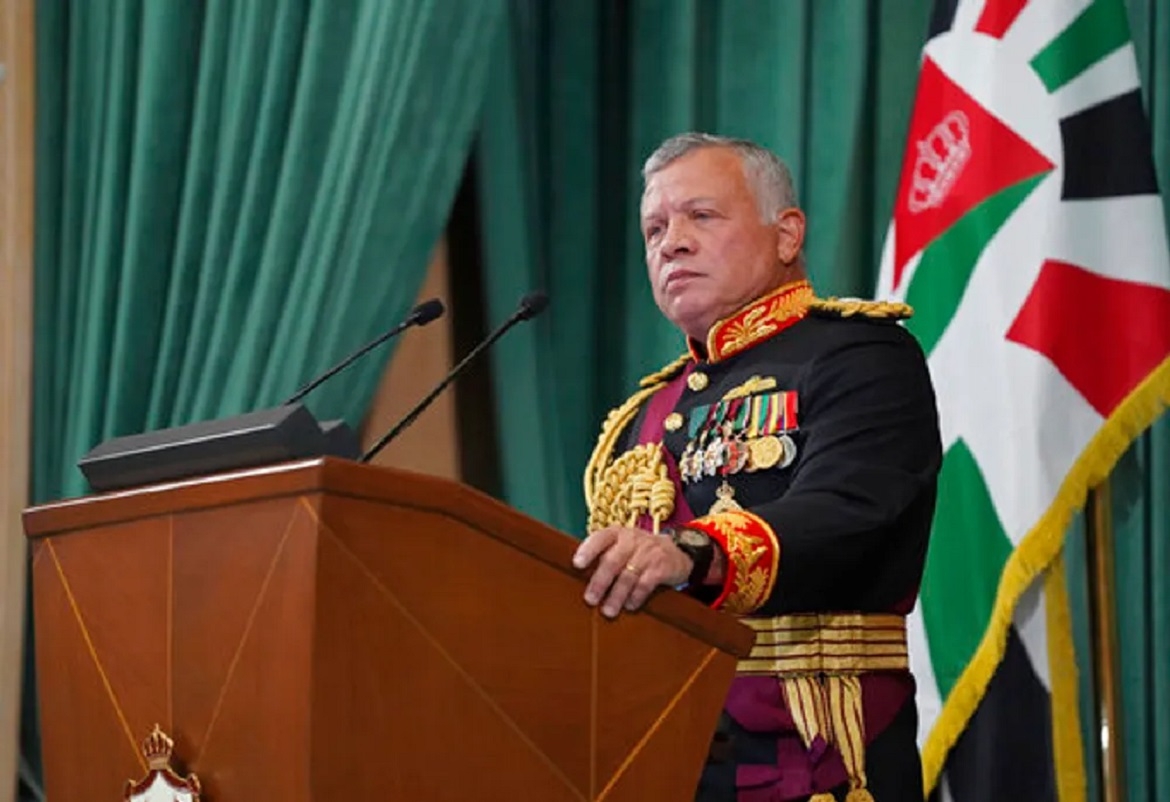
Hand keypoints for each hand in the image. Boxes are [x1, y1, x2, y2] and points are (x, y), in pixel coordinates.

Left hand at [572, 526, 692, 617]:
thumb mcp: (623, 546)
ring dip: (616, 595)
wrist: (677, 552)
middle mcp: (632, 540)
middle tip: (590, 599)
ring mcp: (649, 553)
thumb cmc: (639, 553)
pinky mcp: (662, 567)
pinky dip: (636, 597)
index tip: (577, 564)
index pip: (600, 538)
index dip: (588, 550)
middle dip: (600, 582)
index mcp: (618, 534)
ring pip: (628, 576)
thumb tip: (576, 577)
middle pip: (613, 561)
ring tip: (608, 611)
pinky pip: (646, 584)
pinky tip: (629, 606)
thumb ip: (604, 556)